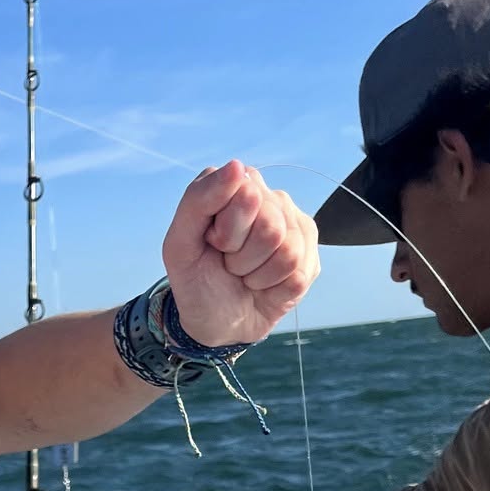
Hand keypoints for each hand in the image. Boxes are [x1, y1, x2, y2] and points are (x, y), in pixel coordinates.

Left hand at [161, 161, 318, 347]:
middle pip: (270, 226)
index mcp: (240, 186)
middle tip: (229, 263)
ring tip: (245, 275)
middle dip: (241, 256)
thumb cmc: (197, 280)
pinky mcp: (309, 258)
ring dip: (257, 276)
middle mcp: (272, 199)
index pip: (247, 196)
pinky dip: (274, 291)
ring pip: (288, 252)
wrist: (215, 323)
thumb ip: (198, 200)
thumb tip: (237, 167)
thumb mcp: (179, 244)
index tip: (213, 243)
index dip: (226, 232)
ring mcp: (295, 228)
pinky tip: (264, 287)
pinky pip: (299, 276)